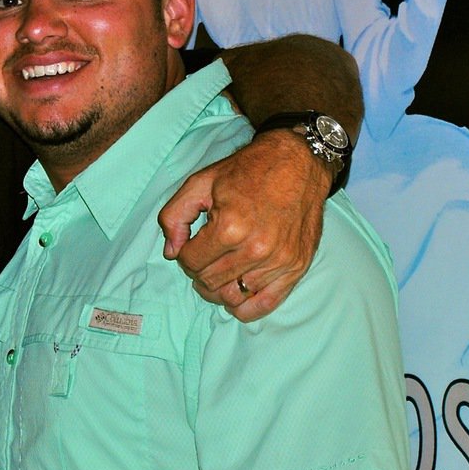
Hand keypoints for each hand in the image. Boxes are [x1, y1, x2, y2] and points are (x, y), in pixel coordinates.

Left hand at [158, 131, 329, 320]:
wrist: (298, 163)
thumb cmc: (247, 171)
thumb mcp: (200, 183)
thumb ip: (174, 216)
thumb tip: (170, 252)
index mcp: (230, 227)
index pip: (190, 261)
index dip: (183, 254)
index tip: (189, 244)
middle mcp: (256, 250)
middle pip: (209, 281)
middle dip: (197, 271)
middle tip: (203, 256)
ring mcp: (279, 262)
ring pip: (231, 296)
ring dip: (217, 288)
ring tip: (217, 270)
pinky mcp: (296, 269)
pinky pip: (264, 306)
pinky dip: (244, 307)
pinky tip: (235, 291)